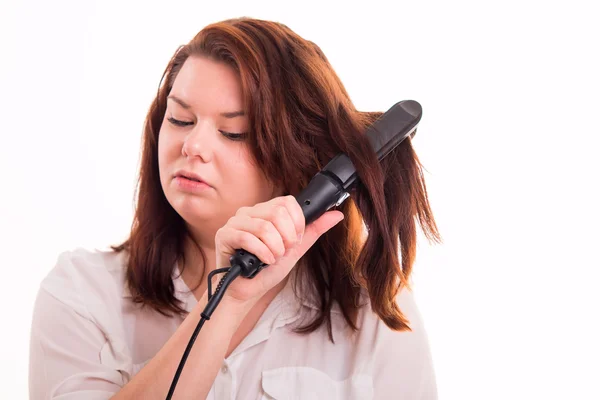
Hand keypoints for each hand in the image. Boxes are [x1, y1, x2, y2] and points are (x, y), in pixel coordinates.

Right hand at [214, 195, 343, 305]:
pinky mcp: (224, 234)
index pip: (287, 202)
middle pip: (277, 212)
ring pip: (264, 226)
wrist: (248, 292)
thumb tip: (337, 215)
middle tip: (283, 251)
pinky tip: (263, 261)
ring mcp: (235, 222)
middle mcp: (249, 212)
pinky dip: (262, 253)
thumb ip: (314, 230)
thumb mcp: (296, 249)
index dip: (297, 222)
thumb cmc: (267, 270)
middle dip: (287, 237)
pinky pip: (247, 237)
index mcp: (265, 211)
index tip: (295, 239)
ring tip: (272, 258)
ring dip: (275, 248)